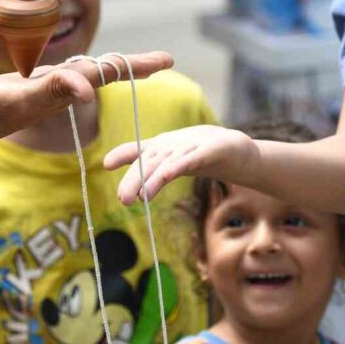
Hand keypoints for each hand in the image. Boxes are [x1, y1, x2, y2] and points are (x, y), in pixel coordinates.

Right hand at [0, 51, 173, 147]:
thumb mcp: (19, 99)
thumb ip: (50, 90)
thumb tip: (89, 89)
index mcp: (64, 90)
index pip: (108, 72)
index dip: (137, 65)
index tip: (166, 61)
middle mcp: (61, 89)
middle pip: (104, 72)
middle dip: (134, 64)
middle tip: (165, 59)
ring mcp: (47, 89)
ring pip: (86, 72)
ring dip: (111, 66)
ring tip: (135, 63)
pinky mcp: (32, 87)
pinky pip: (64, 74)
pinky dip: (79, 69)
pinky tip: (85, 71)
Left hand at [104, 125, 259, 204]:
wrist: (237, 149)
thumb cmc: (200, 153)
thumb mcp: (170, 160)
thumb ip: (147, 165)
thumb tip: (119, 174)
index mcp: (163, 146)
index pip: (141, 150)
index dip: (123, 154)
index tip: (106, 164)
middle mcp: (174, 144)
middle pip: (151, 160)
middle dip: (135, 178)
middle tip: (123, 199)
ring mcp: (191, 145)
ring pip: (168, 162)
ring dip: (153, 178)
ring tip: (141, 197)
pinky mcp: (209, 149)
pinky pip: (190, 159)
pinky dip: (177, 166)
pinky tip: (166, 176)